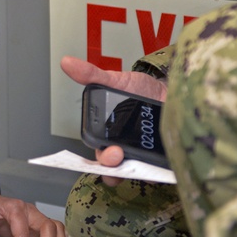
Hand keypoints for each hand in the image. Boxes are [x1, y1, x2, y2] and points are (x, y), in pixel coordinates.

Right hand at [61, 55, 167, 183]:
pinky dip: (161, 173)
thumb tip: (66, 62)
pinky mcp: (162, 161)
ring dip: (138, 173)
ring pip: (136, 174)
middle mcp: (124, 150)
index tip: (109, 153)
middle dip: (114, 166)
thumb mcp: (115, 80)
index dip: (102, 159)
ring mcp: (144, 157)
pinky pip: (160, 173)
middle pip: (116, 168)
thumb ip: (92, 75)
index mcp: (108, 135)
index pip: (100, 154)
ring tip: (141, 167)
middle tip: (118, 155)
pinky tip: (164, 166)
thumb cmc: (140, 89)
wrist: (170, 90)